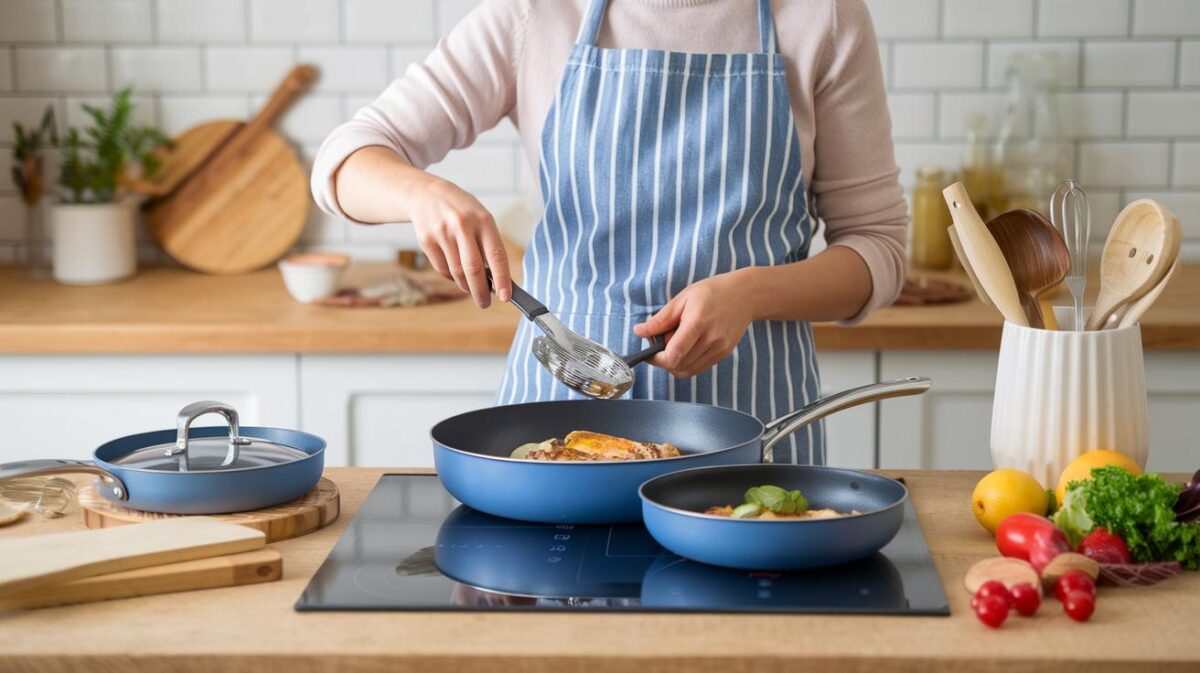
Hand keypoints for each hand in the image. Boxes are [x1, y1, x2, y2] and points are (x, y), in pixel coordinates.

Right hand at [409, 176, 510, 306]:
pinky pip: (442, 269)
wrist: (427, 194)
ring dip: (466, 285)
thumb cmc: (462, 211)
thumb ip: (488, 246)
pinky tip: (455, 272)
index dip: (502, 278)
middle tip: (485, 303)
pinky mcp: (426, 240)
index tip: (506, 297)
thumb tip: (496, 280)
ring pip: (457, 272)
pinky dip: (451, 277)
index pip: (496, 255)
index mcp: (483, 220)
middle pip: (473, 269)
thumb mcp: (481, 219)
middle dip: (481, 291)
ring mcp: (442, 232)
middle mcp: (462, 225)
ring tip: (471, 287)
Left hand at [632, 271, 757, 377]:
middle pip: (678, 366)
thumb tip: (639, 332)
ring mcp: (719, 350)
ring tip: (676, 343)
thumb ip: (661, 319)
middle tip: (662, 343)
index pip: (673, 355)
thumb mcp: (683, 298)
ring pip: (687, 371)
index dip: (656, 359)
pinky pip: (698, 368)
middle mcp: (710, 340)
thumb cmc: (712, 292)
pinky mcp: (723, 354)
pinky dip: (686, 363)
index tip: (649, 352)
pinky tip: (687, 347)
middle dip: (663, 360)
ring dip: (674, 363)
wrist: (745, 296)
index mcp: (697, 324)